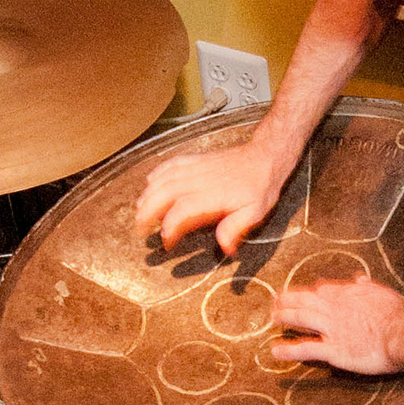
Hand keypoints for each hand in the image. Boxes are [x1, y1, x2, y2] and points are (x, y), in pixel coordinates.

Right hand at [135, 133, 285, 257]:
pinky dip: (156, 174)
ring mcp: (195, 168)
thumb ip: (236, 229)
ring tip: (139, 211)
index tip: (168, 242)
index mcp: (213, 195)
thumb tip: (225, 248)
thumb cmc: (259, 186)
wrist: (264, 157)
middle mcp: (199, 179)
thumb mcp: (255, 212)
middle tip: (140, 229)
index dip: (170, 228)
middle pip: (163, 193)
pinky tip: (150, 183)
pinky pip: (170, 164)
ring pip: (163, 179)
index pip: (182, 211)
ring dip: (147, 195)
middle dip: (147, 211)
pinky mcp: (195, 160)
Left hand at [267, 273, 403, 377]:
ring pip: (300, 319)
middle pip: (304, 300)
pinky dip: (289, 350)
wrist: (403, 333)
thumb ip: (367, 286)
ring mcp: (331, 329)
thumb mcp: (382, 293)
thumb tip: (359, 279)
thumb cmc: (397, 314)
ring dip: (284, 318)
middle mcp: (334, 308)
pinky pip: (306, 348)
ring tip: (273, 319)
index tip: (300, 294)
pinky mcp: (333, 349)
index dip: (308, 292)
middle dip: (287, 300)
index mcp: (346, 294)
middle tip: (275, 302)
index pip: (321, 290)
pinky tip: (276, 351)